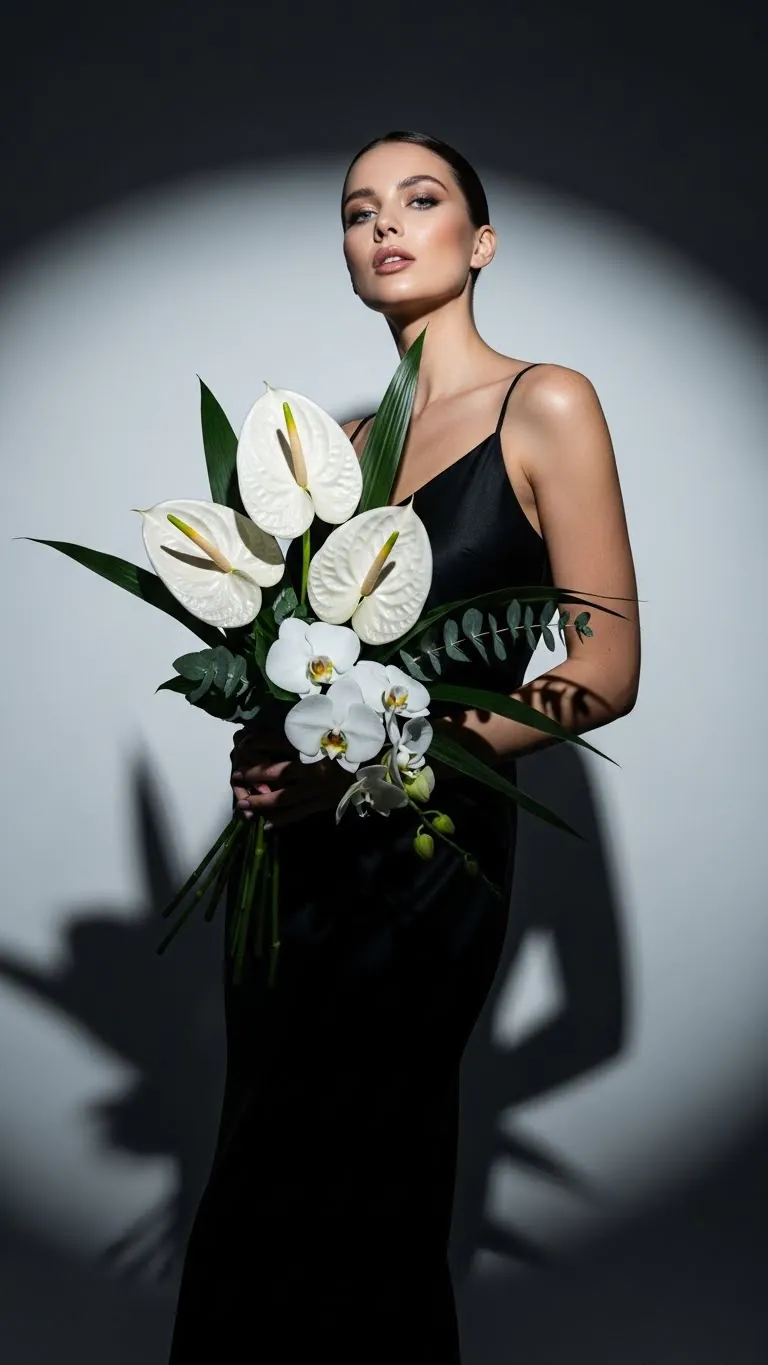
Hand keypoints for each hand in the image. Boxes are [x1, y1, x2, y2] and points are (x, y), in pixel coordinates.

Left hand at [230, 725, 353, 829]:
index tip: (243, 745)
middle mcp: (314, 769)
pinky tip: (266, 825)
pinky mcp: (324, 803)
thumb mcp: (326, 732)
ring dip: (261, 801)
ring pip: (284, 797)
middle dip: (253, 774)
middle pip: (276, 772)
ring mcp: (318, 789)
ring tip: (243, 805)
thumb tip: (277, 731)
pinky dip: (282, 820)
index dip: (258, 744)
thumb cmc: (349, 744)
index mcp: (315, 748)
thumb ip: (303, 733)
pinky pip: (299, 813)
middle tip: (235, 776)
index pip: (279, 744)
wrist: (376, 764)